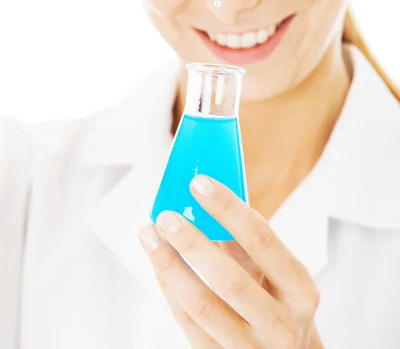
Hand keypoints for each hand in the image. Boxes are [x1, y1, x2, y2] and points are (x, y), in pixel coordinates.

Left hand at [139, 176, 322, 347]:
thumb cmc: (280, 302)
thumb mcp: (278, 272)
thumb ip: (247, 241)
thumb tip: (205, 198)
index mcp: (301, 290)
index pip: (263, 240)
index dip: (228, 209)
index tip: (200, 184)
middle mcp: (281, 325)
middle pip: (231, 280)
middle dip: (193, 243)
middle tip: (166, 215)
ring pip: (203, 306)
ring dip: (170, 266)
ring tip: (150, 236)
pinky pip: (189, 324)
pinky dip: (169, 290)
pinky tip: (158, 265)